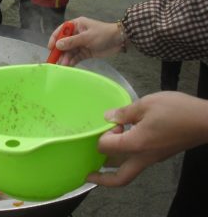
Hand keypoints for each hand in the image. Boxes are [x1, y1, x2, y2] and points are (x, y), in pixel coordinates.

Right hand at [47, 17, 123, 65]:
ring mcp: (80, 44)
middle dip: (59, 52)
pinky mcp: (85, 52)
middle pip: (64, 43)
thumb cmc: (103, 34)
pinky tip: (68, 66)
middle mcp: (76, 34)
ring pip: (69, 52)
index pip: (61, 31)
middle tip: (54, 61)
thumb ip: (72, 42)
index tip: (50, 48)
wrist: (120, 41)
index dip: (54, 39)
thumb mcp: (87, 37)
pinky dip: (72, 61)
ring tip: (62, 66)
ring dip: (65, 58)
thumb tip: (57, 45)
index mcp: (76, 25)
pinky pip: (75, 57)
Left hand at [87, 92, 207, 186]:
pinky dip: (127, 157)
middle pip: (119, 178)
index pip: (106, 148)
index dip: (102, 135)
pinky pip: (139, 161)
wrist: (207, 120)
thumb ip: (124, 112)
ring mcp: (154, 158)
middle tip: (88, 174)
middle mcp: (144, 157)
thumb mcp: (147, 104)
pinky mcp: (160, 154)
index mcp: (136, 144)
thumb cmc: (178, 111)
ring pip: (129, 170)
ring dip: (114, 167)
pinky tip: (124, 142)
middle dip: (101, 179)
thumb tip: (108, 117)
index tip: (111, 123)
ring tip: (101, 159)